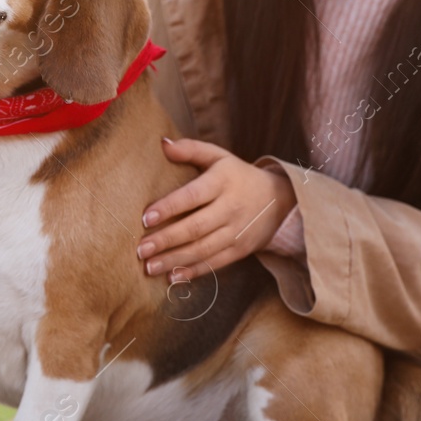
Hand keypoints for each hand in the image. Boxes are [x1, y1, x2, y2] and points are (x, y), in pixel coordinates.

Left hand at [137, 138, 295, 282]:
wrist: (279, 200)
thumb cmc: (236, 175)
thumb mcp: (218, 157)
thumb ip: (191, 149)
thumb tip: (162, 143)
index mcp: (223, 182)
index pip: (193, 196)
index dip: (169, 207)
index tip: (145, 218)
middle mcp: (231, 208)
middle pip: (196, 227)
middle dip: (166, 240)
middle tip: (140, 250)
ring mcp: (237, 232)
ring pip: (203, 249)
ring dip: (175, 260)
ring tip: (149, 266)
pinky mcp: (240, 250)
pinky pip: (215, 263)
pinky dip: (193, 271)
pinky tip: (172, 277)